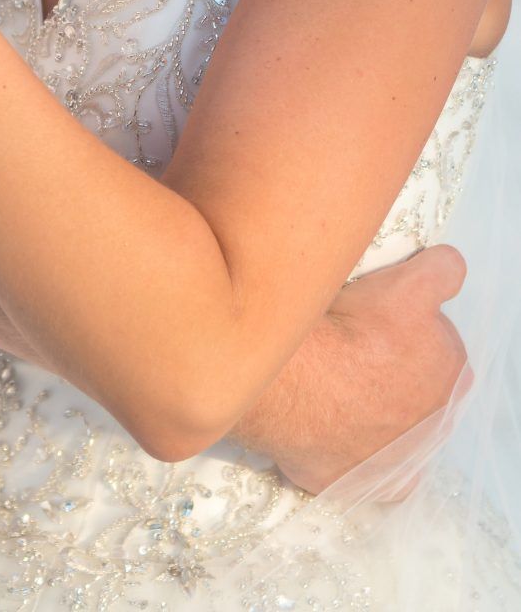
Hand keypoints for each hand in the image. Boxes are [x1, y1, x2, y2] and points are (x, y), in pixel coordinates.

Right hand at [234, 245, 468, 494]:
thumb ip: (442, 272)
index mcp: (454, 373)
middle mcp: (439, 423)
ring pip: (396, 430)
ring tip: (334, 390)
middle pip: (416, 389)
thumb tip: (450, 268)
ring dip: (375, 413)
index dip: (401, 328)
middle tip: (349, 351)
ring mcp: (407, 460)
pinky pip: (380, 477)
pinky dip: (366, 461)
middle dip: (390, 373)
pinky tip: (344, 438)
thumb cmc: (354, 332)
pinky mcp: (373, 486)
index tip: (371, 321)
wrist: (301, 384)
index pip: (435, 346)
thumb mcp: (408, 282)